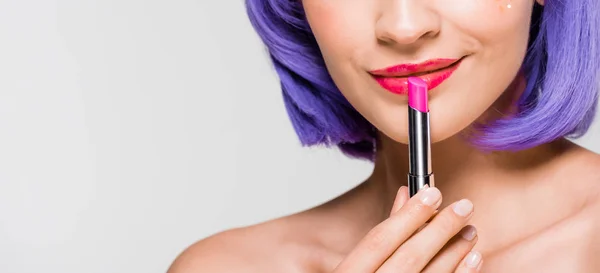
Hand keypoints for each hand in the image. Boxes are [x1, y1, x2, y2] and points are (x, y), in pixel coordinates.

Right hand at [333, 186, 481, 272]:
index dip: (408, 215)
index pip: (379, 240)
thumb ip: (382, 233)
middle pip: (410, 256)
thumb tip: (404, 196)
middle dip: (440, 228)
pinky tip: (472, 259)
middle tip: (463, 207)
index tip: (432, 194)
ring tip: (471, 230)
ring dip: (455, 251)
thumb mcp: (357, 264)